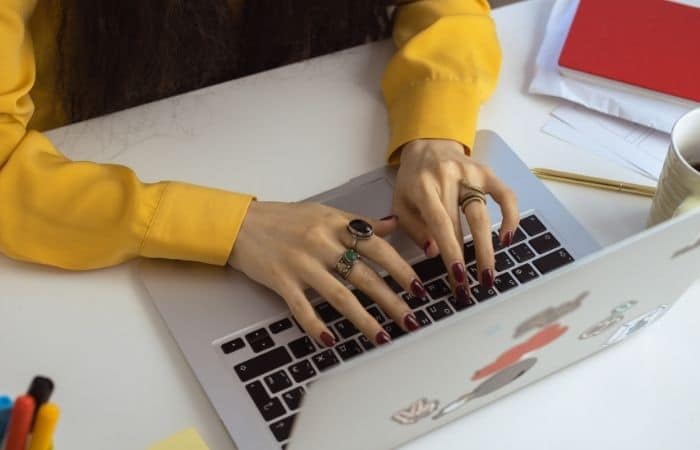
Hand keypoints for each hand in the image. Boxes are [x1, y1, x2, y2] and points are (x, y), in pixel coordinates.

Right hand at [228, 201, 428, 346]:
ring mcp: (301, 263)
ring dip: (364, 319)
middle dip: (391, 301)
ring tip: (382, 336)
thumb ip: (358, 222)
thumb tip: (391, 226)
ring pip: (340, 295)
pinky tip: (331, 340)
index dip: (400, 268)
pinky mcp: (281, 281)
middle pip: (364, 276)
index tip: (418, 287)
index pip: (377, 247)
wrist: (241, 223)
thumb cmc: (284, 219)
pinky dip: (317, 326)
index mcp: (335, 225)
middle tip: (411, 320)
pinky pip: (302, 308)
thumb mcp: (325, 213)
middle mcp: (321, 244)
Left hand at [393, 139, 518, 303]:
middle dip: (470, 258)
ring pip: (484, 214)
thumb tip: (434, 252)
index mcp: (424, 186)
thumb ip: (414, 228)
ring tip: (489, 273)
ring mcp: (471, 174)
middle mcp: (449, 177)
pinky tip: (506, 238)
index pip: (441, 223)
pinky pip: (505, 195)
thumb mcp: (400, 202)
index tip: (457, 276)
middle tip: (474, 286)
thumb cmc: (412, 180)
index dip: (451, 251)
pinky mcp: (487, 172)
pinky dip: (510, 216)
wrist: (427, 144)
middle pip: (463, 222)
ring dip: (488, 247)